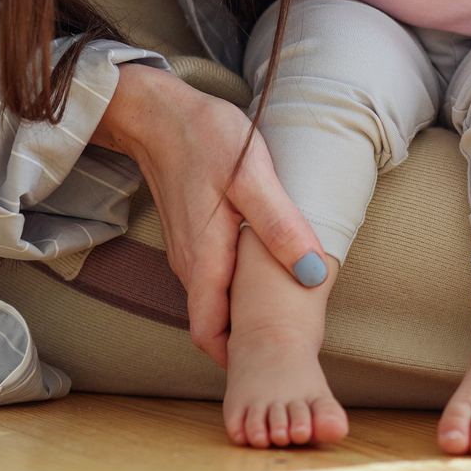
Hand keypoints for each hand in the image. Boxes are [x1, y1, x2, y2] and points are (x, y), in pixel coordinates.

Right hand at [90, 62, 323, 367]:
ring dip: (244, 312)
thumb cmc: (205, 138)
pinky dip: (238, 286)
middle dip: (248, 339)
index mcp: (204, 260)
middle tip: (294, 338)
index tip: (277, 358)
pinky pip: (214, 277)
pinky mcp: (191, 236)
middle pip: (215, 323)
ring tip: (287, 307)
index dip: (239, 355)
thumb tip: (311, 274)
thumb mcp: (252, 176)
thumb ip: (279, 226)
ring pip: (215, 300)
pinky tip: (267, 271)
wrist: (158, 112)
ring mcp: (188, 252)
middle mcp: (190, 265)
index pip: (210, 335)